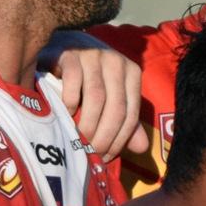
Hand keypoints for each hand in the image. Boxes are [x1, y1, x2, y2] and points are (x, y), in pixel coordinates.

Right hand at [42, 32, 148, 157]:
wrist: (64, 47)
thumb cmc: (89, 78)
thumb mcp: (111, 97)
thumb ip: (126, 121)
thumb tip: (141, 148)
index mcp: (132, 73)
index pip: (130, 114)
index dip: (119, 140)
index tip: (104, 157)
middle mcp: (117, 62)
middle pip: (115, 108)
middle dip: (104, 136)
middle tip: (90, 153)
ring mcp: (94, 55)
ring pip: (96, 98)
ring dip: (87, 125)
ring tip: (78, 142)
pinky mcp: (71, 54)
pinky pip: (73, 83)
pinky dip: (69, 103)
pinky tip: (65, 116)